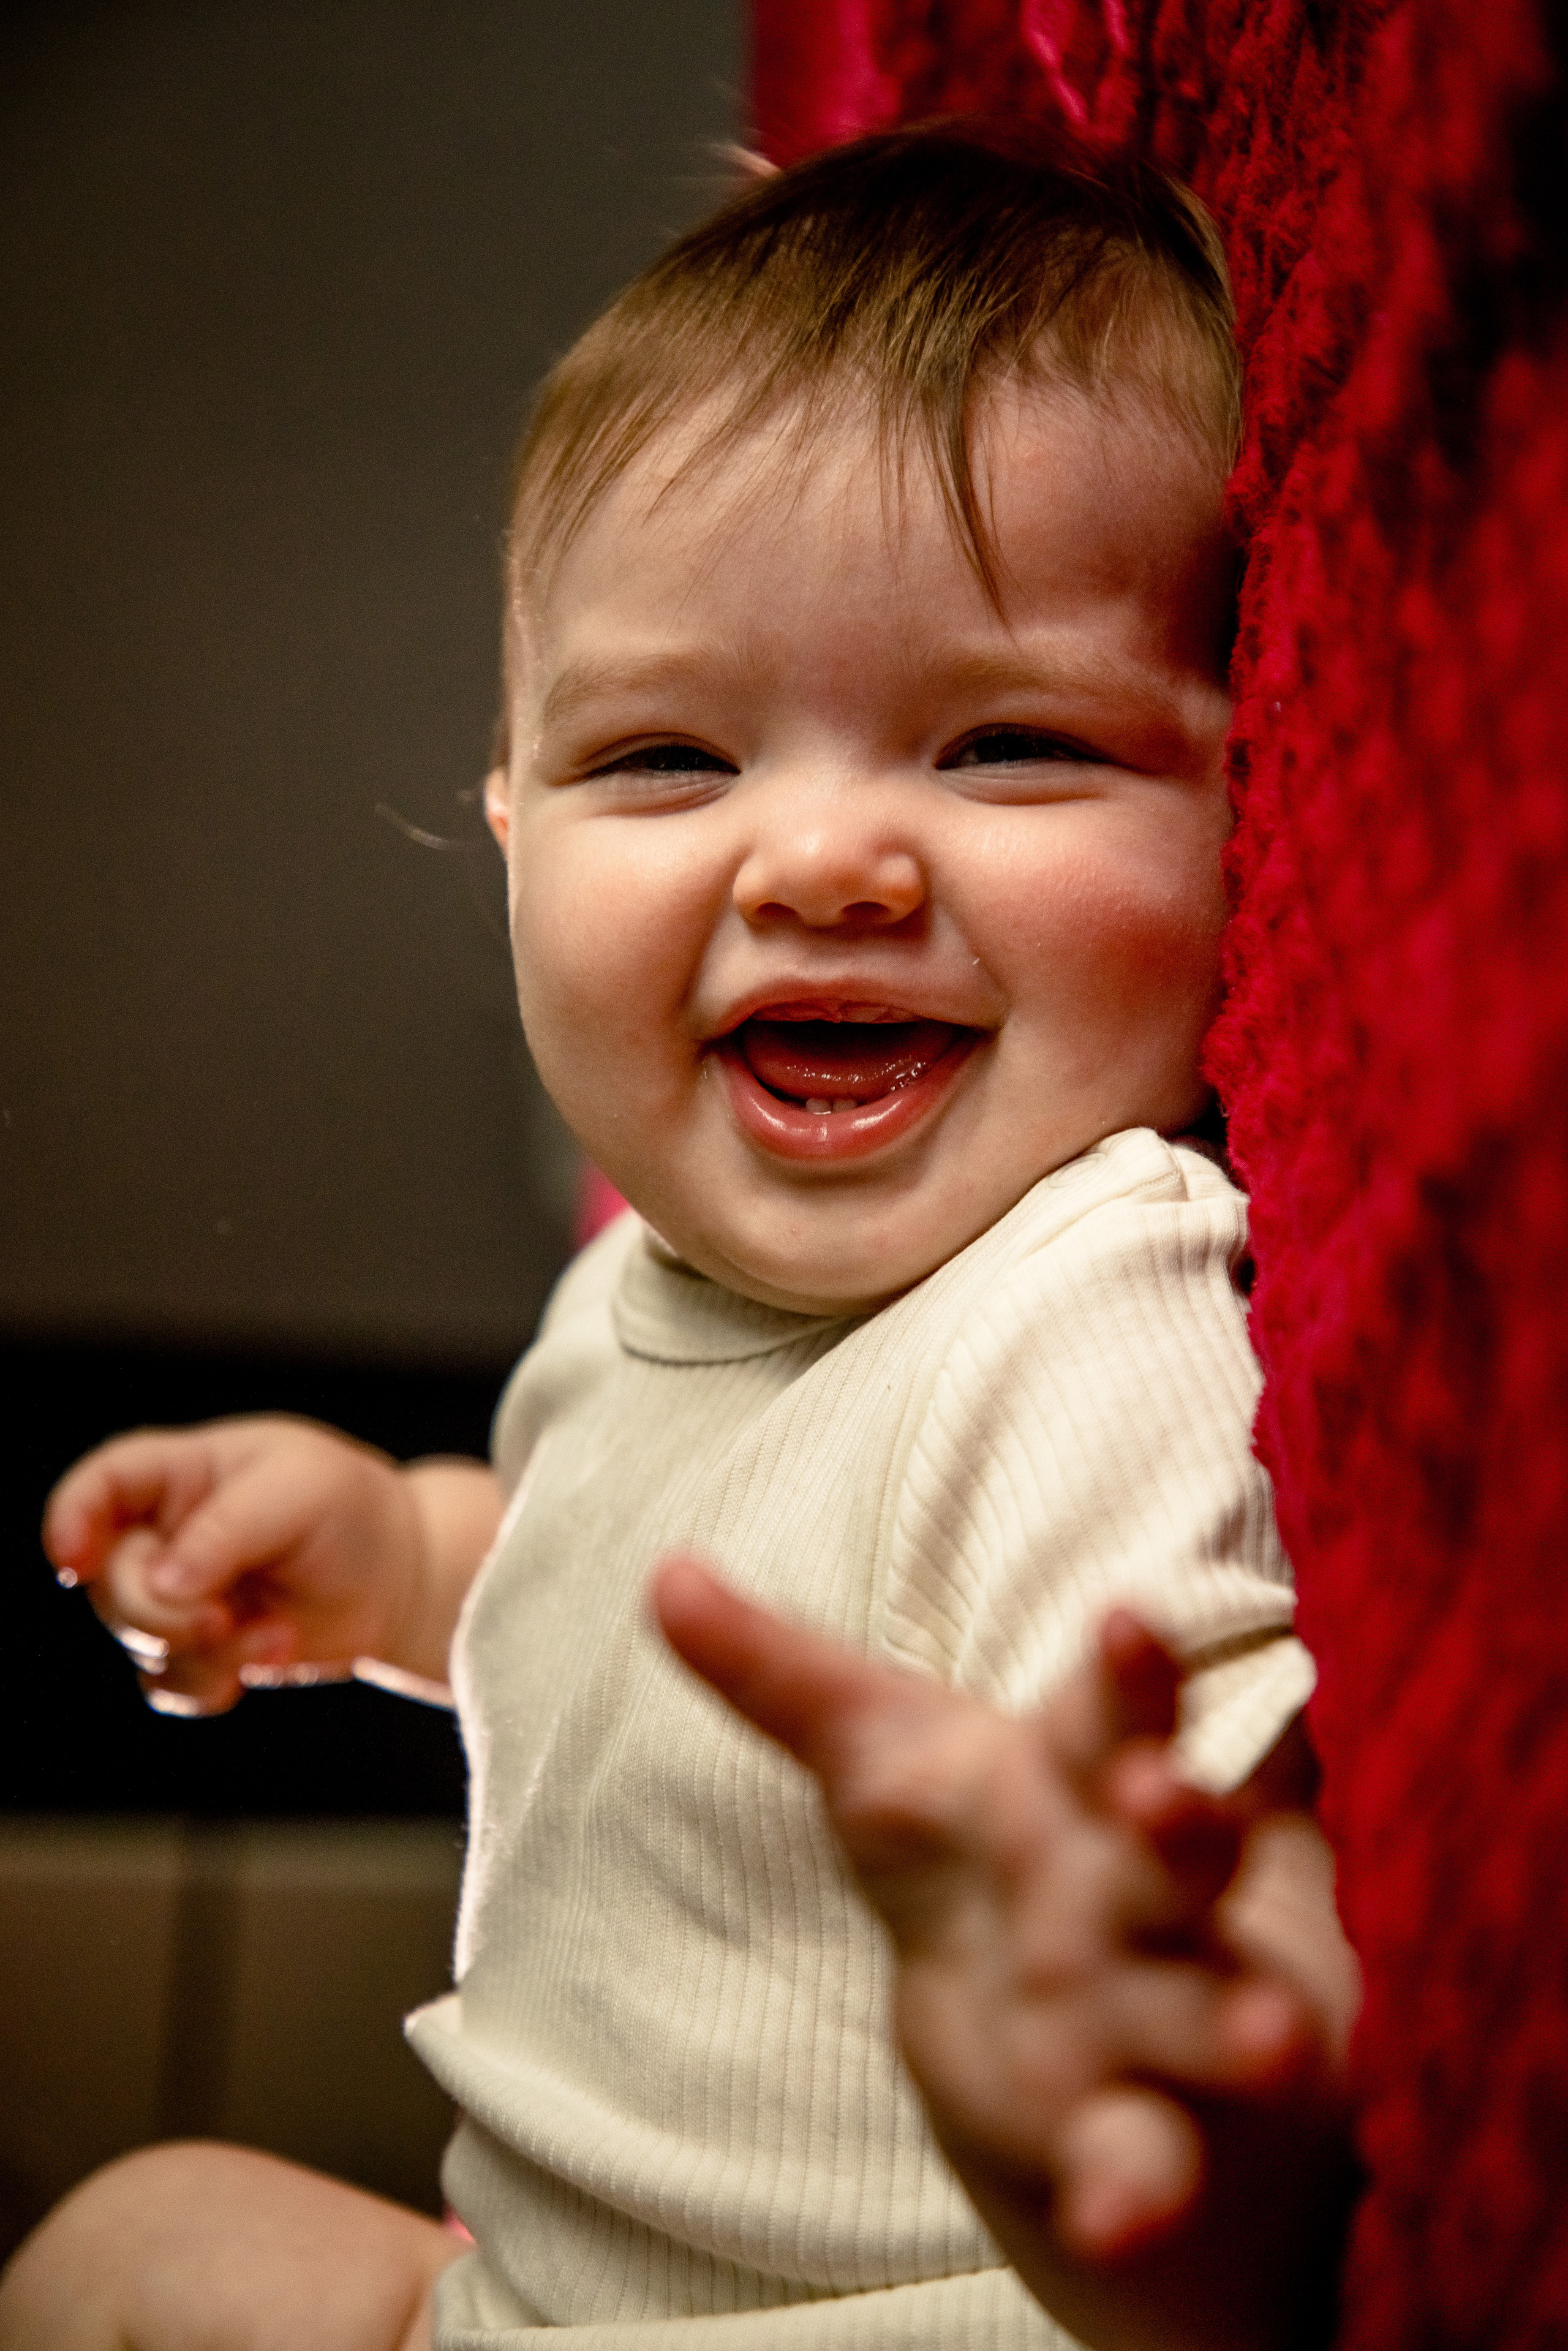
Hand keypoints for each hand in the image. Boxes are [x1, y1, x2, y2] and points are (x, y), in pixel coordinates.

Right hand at [44, 1417, 498, 1714]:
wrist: (402, 1573)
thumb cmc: (350, 1507)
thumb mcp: (302, 1489)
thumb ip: (227, 1530)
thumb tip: (163, 1584)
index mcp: (180, 1473)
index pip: (101, 1485)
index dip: (71, 1519)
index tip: (76, 1562)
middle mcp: (166, 1534)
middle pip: (111, 1580)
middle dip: (157, 1611)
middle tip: (220, 1617)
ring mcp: (180, 1596)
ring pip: (138, 1640)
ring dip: (200, 1650)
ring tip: (276, 1634)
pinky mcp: (203, 1649)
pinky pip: (171, 1682)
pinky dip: (214, 1680)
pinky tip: (274, 1650)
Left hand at [653, 1558, 1357, 2350]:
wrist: (1042, 2011)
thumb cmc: (969, 1842)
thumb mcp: (874, 1758)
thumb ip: (779, 1674)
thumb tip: (664, 1574)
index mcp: (1082, 1772)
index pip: (1115, 1702)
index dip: (1127, 1665)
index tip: (1120, 1617)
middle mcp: (1141, 1881)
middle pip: (1183, 1841)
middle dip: (1186, 1819)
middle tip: (1165, 1797)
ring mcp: (1161, 2009)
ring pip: (1209, 2006)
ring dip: (1238, 2021)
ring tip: (1266, 2043)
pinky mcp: (1144, 2131)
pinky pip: (1152, 2161)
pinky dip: (1139, 2194)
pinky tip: (1116, 2222)